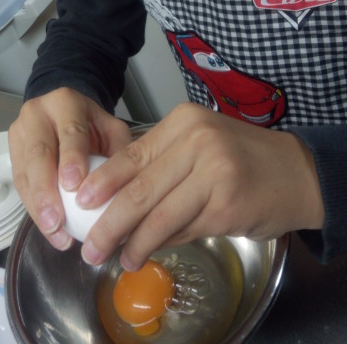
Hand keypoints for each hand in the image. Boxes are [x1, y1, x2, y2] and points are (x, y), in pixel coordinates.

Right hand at [8, 87, 130, 249]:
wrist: (64, 112)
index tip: (74, 185)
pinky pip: (20, 183)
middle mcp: (38, 114)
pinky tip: (49, 228)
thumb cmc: (90, 124)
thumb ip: (119, 152)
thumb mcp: (111, 128)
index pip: (70, 131)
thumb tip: (123, 188)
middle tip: (57, 221)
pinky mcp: (12, 151)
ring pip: (24, 172)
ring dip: (38, 206)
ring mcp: (20, 132)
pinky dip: (34, 208)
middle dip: (46, 191)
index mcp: (66, 103)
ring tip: (55, 231)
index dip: (71, 158)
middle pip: (38, 153)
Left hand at [76, 102, 324, 269]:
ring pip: (158, 215)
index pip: (132, 154)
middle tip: (91, 245)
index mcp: (184, 121)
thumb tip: (119, 198)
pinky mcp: (227, 205)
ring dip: (133, 242)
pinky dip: (162, 244)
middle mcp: (198, 141)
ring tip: (117, 258)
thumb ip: (164, 162)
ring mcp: (214, 173)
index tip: (81, 200)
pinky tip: (147, 253)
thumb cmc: (243, 156)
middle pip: (139, 188)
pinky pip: (183, 230)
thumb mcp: (201, 142)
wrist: (297, 171)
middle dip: (109, 222)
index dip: (104, 181)